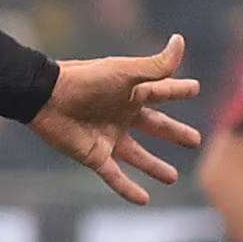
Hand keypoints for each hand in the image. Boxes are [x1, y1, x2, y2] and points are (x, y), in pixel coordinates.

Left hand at [29, 35, 204, 204]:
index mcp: (130, 93)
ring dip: (154, 166)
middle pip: (155, 126)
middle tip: (196, 140)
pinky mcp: (94, 155)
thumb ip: (156, 65)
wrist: (46, 98)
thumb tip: (180, 41)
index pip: (162, 91)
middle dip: (174, 133)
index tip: (195, 89)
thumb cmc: (86, 81)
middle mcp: (121, 115)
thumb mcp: (125, 72)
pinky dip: (128, 189)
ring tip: (172, 178)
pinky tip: (144, 200)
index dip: (179, 90)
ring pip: (137, 155)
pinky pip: (114, 176)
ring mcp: (109, 137)